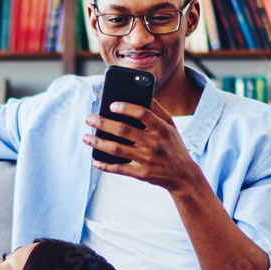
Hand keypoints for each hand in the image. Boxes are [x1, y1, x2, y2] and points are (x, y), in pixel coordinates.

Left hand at [83, 100, 197, 191]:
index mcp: (161, 129)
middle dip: (103, 123)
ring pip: (117, 149)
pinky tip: (95, 161)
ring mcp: (146, 160)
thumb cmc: (174, 146)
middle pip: (124, 131)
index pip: (142, 114)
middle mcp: (153, 144)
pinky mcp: (141, 174)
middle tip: (89, 118)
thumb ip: (157, 110)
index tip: (111, 105)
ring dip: (98, 143)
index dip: (126, 108)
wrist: (184, 176)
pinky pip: (119, 169)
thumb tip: (143, 93)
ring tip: (86, 137)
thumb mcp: (171, 126)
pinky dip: (106, 166)